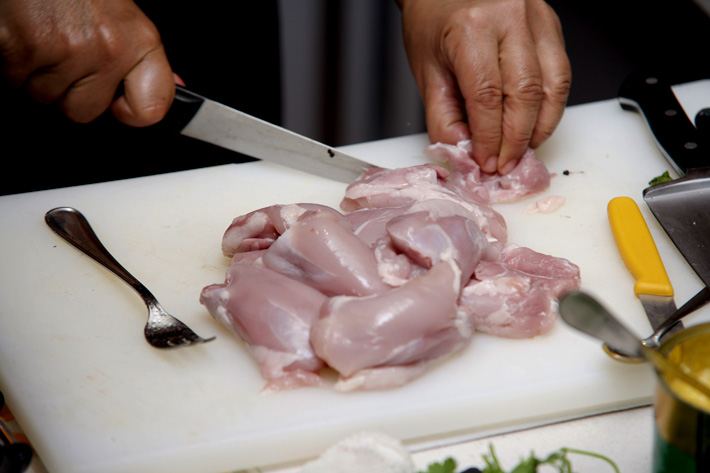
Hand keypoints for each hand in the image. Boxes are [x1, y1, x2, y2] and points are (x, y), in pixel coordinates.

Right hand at [0, 0, 173, 125]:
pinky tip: (19, 34)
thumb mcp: (121, 10)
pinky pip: (12, 81)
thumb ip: (142, 53)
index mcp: (136, 38)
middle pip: (84, 112)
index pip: (151, 108)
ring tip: (40, 35)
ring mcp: (62, 48)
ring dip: (36, 75)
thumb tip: (175, 84)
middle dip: (68, 91)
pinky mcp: (20, 47)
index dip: (130, 111)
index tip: (119, 102)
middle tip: (62, 52)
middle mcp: (105, 47)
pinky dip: (9, 64)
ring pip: (44, 98)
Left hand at [399, 0, 570, 173]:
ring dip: (541, 127)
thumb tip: (466, 153)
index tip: (486, 162)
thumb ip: (444, 117)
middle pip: (526, 93)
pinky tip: (535, 124)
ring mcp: (536, 18)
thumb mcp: (427, 71)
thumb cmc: (432, 21)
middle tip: (506, 164)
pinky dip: (551, 106)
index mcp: (471, 28)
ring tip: (523, 150)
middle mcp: (509, 18)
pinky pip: (561, 73)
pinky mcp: (551, 24)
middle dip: (517, 139)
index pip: (487, 97)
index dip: (490, 138)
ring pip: (554, 85)